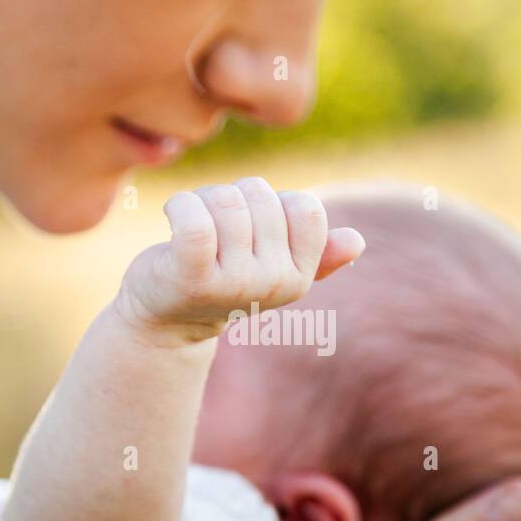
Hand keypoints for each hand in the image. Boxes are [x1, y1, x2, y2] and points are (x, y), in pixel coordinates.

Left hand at [117, 176, 364, 341]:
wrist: (164, 323)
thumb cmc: (218, 279)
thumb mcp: (269, 264)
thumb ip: (313, 251)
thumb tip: (356, 243)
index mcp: (298, 278)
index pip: (306, 208)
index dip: (274, 202)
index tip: (251, 224)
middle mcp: (271, 285)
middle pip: (261, 197)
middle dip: (232, 197)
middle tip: (213, 228)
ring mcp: (234, 284)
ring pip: (227, 201)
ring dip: (203, 200)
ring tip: (191, 225)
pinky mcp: (192, 277)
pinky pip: (196, 220)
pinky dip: (181, 204)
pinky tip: (173, 213)